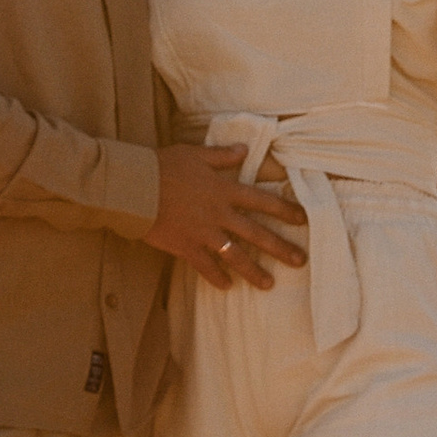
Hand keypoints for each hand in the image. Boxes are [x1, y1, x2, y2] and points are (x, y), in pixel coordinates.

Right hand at [141, 143, 308, 288]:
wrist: (134, 187)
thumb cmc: (162, 166)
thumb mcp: (194, 154)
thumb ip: (221, 156)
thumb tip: (243, 150)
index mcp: (223, 190)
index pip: (262, 201)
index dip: (284, 210)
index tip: (303, 220)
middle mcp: (219, 214)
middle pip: (256, 233)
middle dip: (280, 248)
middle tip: (300, 261)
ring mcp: (203, 233)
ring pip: (235, 256)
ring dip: (253, 271)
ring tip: (269, 284)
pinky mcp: (185, 247)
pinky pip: (205, 266)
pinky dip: (216, 277)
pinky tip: (227, 287)